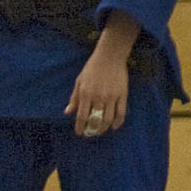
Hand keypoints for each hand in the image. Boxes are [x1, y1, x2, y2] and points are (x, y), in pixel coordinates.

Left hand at [64, 10, 137, 137]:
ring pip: (108, 119)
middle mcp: (99, 98)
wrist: (110, 56)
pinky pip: (121, 112)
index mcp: (86, 95)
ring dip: (103, 128)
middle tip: (90, 133)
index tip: (79, 133)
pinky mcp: (123, 94)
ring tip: (100, 131)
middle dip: (92, 130)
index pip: (82, 116)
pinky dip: (118, 122)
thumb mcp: (79, 82)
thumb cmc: (91, 69)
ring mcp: (112, 97)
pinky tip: (114, 127)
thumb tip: (67, 112)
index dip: (80, 127)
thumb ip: (74, 98)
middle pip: (95, 120)